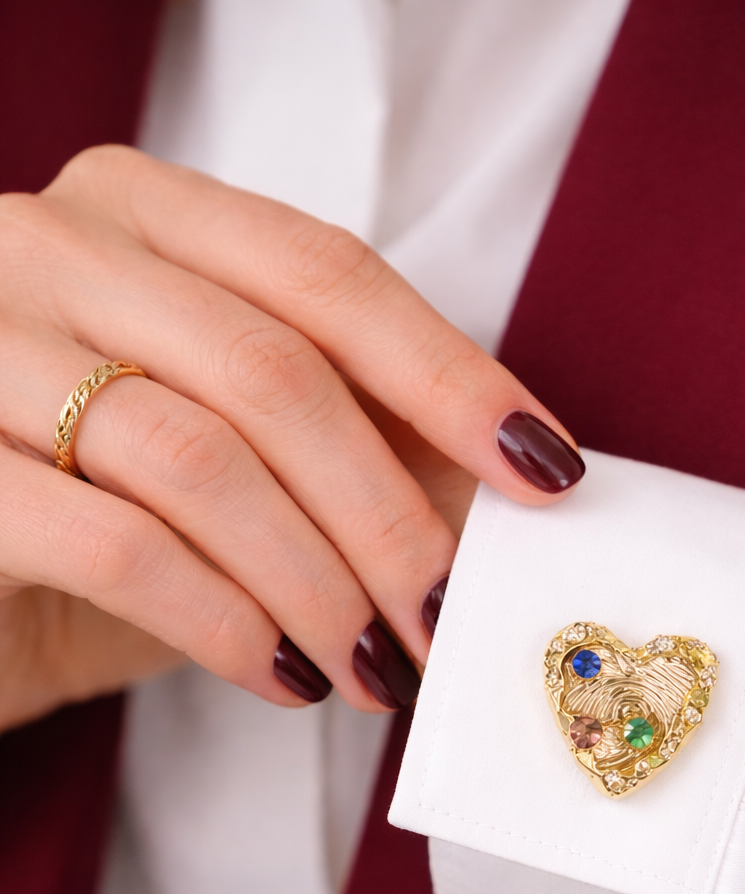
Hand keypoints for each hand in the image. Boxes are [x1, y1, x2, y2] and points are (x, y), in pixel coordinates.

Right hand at [0, 145, 583, 727]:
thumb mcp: (239, 466)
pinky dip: (225, 624)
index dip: (449, 376)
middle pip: (272, 370)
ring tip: (374, 670)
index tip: (546, 474)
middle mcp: (50, 249)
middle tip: (446, 618)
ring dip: (317, 582)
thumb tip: (514, 488)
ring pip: (198, 459)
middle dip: (386, 513)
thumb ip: (355, 444)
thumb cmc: (101, 520)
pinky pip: (117, 547)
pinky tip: (286, 678)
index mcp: (138, 215)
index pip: (325, 274)